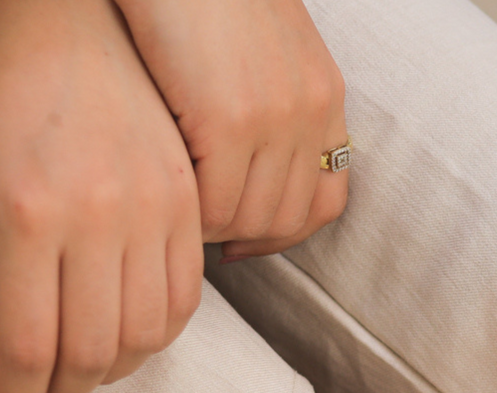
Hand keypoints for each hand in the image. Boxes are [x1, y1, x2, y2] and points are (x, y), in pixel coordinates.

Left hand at [0, 0, 203, 392]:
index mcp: (26, 214)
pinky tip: (129, 334)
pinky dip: (158, 337)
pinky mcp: (188, 207)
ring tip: (86, 367)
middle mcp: (97, 218)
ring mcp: (153, 211)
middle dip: (64, 392)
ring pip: (147, 337)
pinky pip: (185, 302)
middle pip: (94, 352)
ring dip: (113, 371)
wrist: (74, 28)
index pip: (30, 346)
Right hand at [117, 0, 348, 258]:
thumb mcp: (260, 47)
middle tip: (202, 232)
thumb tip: (251, 167)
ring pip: (253, 218)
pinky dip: (193, 211)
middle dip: (245, 235)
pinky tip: (169, 195)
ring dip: (215, 225)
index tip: (243, 241)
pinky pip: (217, 202)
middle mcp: (311, 112)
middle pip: (288, 218)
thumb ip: (269, 102)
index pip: (327, 200)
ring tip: (181, 212)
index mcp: (324, 97)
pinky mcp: (231, 117)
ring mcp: (276, 117)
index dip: (284, 233)